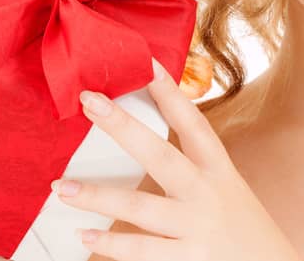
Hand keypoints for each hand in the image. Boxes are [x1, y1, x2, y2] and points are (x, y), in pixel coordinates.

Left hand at [54, 63, 300, 260]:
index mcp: (218, 170)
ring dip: (97, 196)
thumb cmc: (242, 227)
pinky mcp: (189, 260)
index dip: (170, 93)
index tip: (145, 62)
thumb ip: (192, 166)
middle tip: (88, 101)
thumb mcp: (226, 188)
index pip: (193, 124)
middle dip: (122, 126)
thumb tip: (143, 138)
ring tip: (61, 187)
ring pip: (141, 208)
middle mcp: (207, 194)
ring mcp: (197, 228)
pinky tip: (84, 235)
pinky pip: (142, 252)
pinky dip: (110, 244)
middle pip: (160, 155)